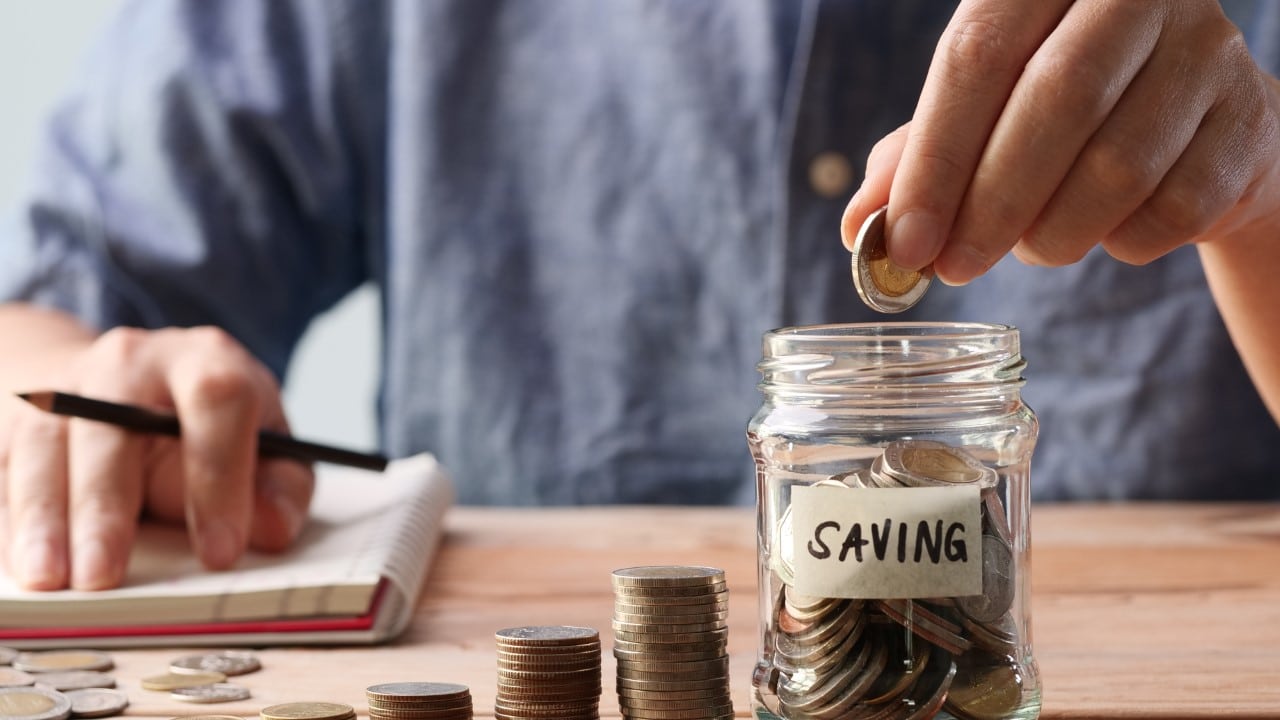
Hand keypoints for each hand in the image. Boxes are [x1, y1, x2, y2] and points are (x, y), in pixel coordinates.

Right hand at [0, 320, 312, 589]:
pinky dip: (14, 517)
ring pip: (47, 444)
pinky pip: (6, 463)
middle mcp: (132, 361)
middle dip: (108, 505)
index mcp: (206, 360)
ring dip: (46, 515)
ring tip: (51, 577)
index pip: (217, 400)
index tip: (220, 551)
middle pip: (114, 425)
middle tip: (107, 574)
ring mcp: (68, 383)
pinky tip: (25, 559)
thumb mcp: (265, 444)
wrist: (125, 384)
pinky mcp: (20, 415)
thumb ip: (279, 486)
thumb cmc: (206, 427)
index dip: (219, 476)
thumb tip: (273, 530)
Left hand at [842, 0, 1279, 283]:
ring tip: (1030, 247)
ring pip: (1118, 165)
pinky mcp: (1251, 120)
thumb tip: (859, 224)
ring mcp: (1209, 51)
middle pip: (1056, 101)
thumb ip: (918, 156)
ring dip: (1054, 233)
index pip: (978, 55)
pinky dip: (1121, 244)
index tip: (904, 240)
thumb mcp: (983, 117)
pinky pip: (1175, 208)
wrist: (1195, 129)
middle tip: (953, 268)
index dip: (934, 158)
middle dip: (990, 203)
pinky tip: (1105, 235)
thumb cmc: (1065, 118)